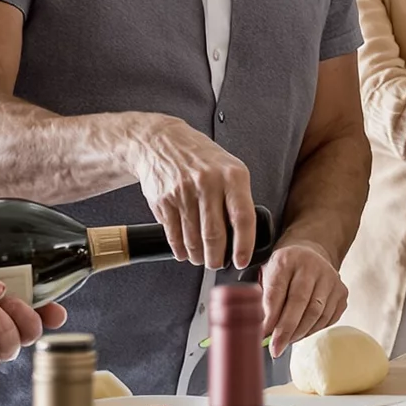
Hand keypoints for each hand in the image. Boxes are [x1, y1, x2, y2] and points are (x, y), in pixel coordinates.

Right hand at [124, 114, 258, 267]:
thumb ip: (238, 197)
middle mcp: (208, 183)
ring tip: (201, 258)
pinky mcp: (163, 200)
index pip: (242, 218)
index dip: (243, 245)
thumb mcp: (228, 167)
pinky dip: (180, 249)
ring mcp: (183, 192)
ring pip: (193, 239)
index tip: (241, 261)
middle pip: (214, 235)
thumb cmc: (200, 158)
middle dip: (216, 258)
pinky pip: (173, 235)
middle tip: (217, 264)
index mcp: (232, 176)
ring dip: (198, 256)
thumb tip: (244, 235)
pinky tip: (184, 251)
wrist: (161, 142)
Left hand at [261, 240, 347, 356]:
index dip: (270, 316)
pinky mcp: (342, 290)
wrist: (311, 255)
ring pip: (316, 313)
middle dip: (286, 330)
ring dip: (300, 332)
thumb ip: (263, 299)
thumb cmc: (284, 271)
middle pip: (299, 302)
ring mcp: (330, 277)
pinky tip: (302, 333)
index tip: (262, 334)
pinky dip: (314, 330)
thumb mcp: (268, 276)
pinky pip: (329, 317)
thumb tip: (261, 330)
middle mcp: (311, 265)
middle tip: (276, 349)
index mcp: (286, 259)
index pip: (277, 291)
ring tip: (287, 342)